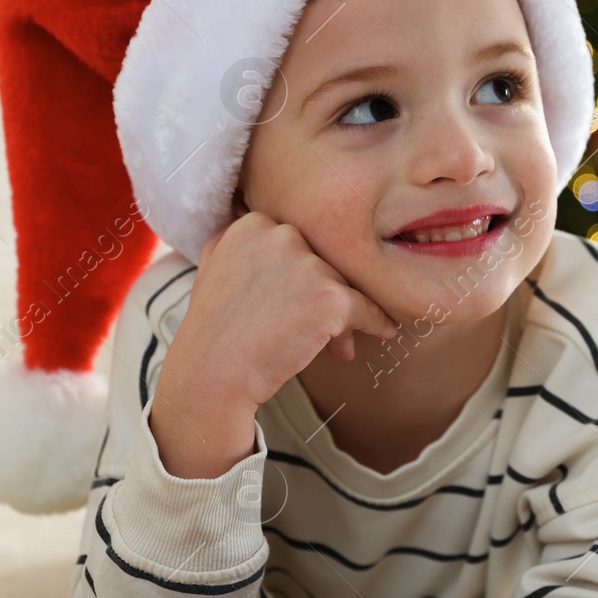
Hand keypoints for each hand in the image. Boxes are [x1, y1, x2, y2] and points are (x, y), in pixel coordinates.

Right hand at [168, 209, 399, 410]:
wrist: (214, 373)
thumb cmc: (214, 329)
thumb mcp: (213, 265)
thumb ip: (240, 240)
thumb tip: (271, 232)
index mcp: (254, 225)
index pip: (298, 243)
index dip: (301, 275)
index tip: (297, 301)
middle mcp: (282, 236)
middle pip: (323, 262)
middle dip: (324, 292)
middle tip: (317, 326)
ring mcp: (308, 265)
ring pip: (342, 285)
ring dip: (341, 315)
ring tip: (333, 346)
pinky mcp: (331, 296)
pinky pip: (366, 308)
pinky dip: (375, 321)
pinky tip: (383, 331)